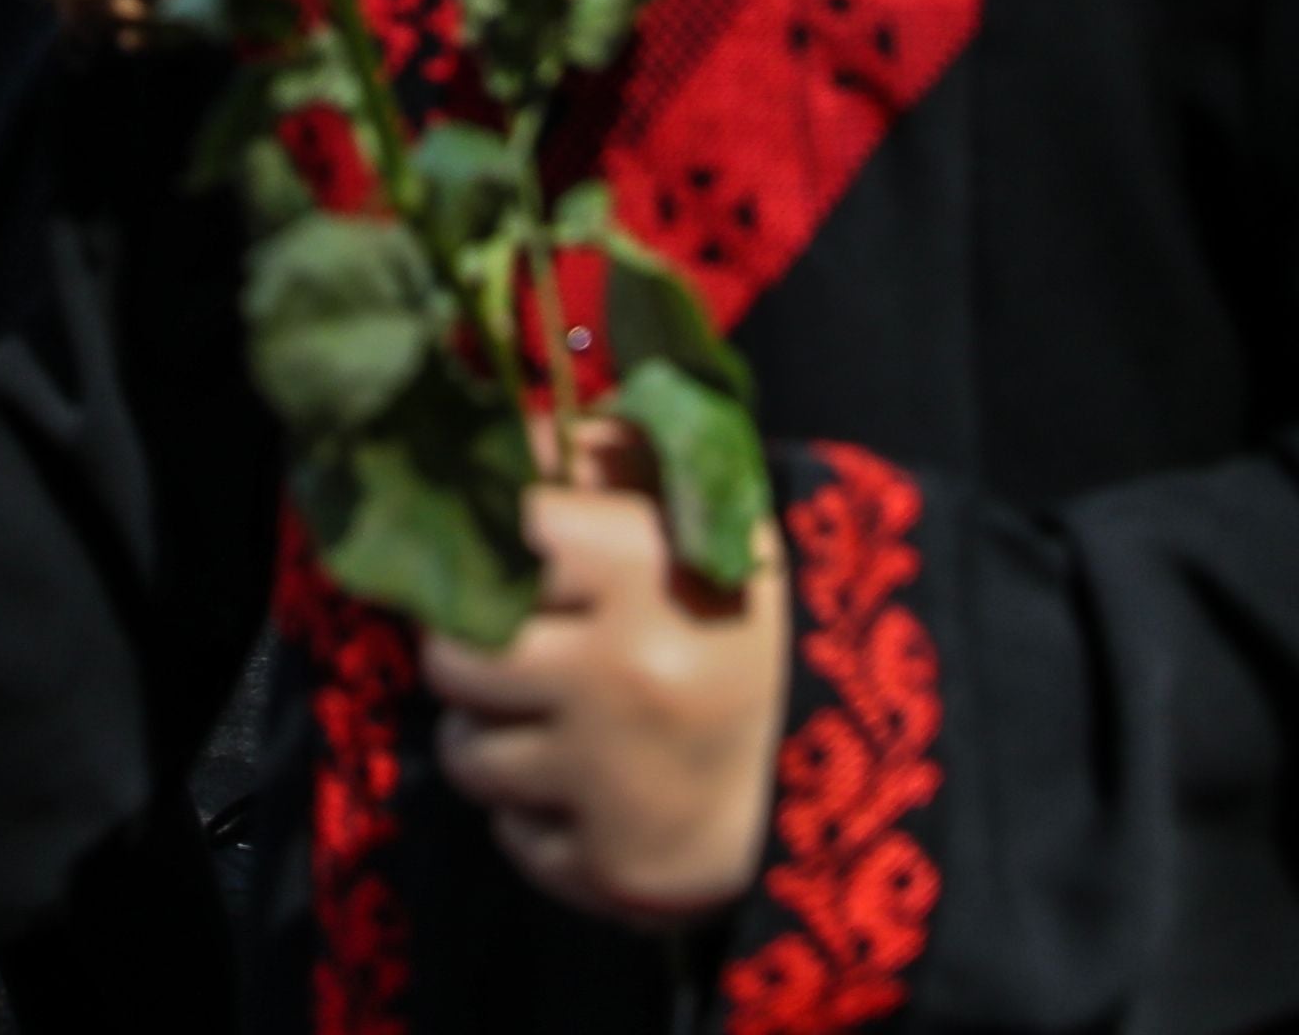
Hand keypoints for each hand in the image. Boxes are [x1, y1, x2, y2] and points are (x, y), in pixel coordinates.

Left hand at [417, 461, 789, 924]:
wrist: (847, 782)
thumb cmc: (756, 634)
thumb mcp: (709, 522)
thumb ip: (611, 460)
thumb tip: (512, 434)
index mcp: (644, 569)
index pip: (499, 534)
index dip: (489, 548)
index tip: (508, 562)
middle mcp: (617, 672)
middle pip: (451, 653)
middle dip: (472, 652)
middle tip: (519, 653)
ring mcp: (608, 777)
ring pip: (466, 752)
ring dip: (495, 739)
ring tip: (558, 725)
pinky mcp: (607, 864)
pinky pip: (508, 834)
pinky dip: (537, 815)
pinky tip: (592, 791)